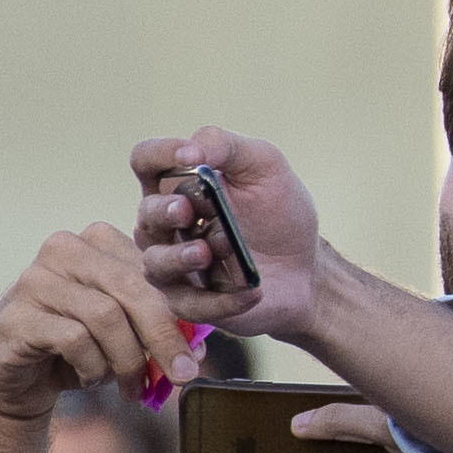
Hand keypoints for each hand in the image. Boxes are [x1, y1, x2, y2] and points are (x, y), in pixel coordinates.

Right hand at [0, 221, 196, 435]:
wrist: (16, 379)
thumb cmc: (78, 349)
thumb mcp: (128, 333)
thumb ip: (162, 329)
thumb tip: (198, 348)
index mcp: (99, 242)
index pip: (156, 268)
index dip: (193, 302)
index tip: (233, 320)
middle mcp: (65, 250)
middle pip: (134, 288)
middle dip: (164, 337)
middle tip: (182, 374)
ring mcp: (35, 279)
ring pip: (106, 315)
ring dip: (126, 360)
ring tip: (129, 384)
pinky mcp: (16, 314)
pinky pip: (74, 339)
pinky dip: (92, 367)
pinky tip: (89, 376)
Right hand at [128, 128, 322, 341]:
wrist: (306, 266)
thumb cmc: (278, 214)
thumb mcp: (265, 167)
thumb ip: (228, 147)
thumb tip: (194, 147)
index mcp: (177, 185)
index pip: (146, 160)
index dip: (161, 154)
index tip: (192, 156)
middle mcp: (166, 225)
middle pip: (146, 214)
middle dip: (164, 210)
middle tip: (188, 209)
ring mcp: (175, 266)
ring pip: (155, 263)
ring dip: (182, 256)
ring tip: (211, 250)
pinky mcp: (193, 302)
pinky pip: (193, 305)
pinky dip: (222, 299)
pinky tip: (252, 290)